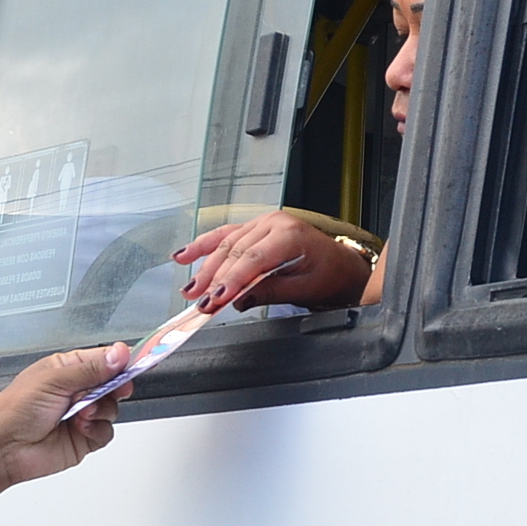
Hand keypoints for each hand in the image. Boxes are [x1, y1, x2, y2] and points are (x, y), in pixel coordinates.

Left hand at [0, 343, 129, 505]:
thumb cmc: (14, 410)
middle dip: (114, 387)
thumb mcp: (54, 380)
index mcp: (65, 369)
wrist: (3, 449)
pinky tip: (81, 428)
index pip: (102, 359)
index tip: (135, 361)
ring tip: (81, 413)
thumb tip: (117, 354)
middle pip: (112, 384)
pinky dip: (97, 430)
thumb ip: (90, 369)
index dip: (120, 361)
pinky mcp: (83, 438)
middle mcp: (75, 391)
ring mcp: (80, 415)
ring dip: (101, 410)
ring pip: (112, 408)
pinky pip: (106, 432)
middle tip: (115, 389)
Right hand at [173, 210, 374, 312]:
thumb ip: (269, 292)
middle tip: (199, 301)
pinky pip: (226, 236)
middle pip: (235, 252)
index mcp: (290, 235)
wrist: (341, 266)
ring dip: (204, 267)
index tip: (215, 299)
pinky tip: (185, 255)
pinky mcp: (255, 229)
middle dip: (213, 279)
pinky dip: (204, 246)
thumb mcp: (303, 289)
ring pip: (226, 244)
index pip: (252, 259)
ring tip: (189, 289)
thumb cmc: (329, 275)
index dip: (231, 280)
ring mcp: (262, 224)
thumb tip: (238, 300)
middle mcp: (274, 224)